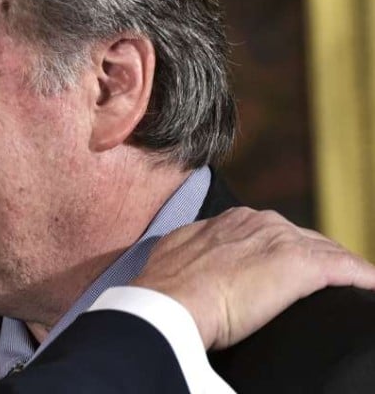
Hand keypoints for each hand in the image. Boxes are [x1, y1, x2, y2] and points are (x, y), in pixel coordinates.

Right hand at [132, 206, 374, 348]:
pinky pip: (347, 270)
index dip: (287, 253)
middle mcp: (258, 221)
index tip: (290, 273)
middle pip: (305, 239)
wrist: (170, 301)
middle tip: (332, 283)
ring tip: (356, 285)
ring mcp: (281, 240)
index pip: (274, 234)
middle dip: (319, 260)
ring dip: (342, 270)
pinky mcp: (302, 265)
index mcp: (231, 220)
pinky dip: (363, 278)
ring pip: (328, 252)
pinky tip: (371, 286)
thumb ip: (194, 249)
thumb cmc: (166, 287)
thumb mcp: (176, 255)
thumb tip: (194, 264)